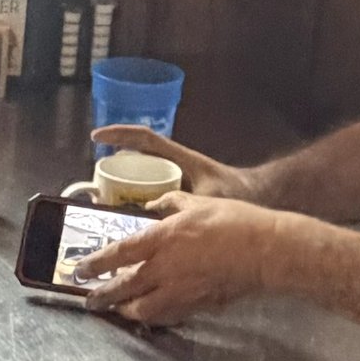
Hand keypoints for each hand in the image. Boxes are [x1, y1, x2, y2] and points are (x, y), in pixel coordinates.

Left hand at [70, 192, 279, 324]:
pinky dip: (155, 315)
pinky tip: (153, 313)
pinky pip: (168, 315)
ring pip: (142, 310)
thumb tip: (153, 204)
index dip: (95, 264)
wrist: (266, 251)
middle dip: (102, 297)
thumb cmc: (235, 222)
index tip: (80, 270)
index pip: (118, 255)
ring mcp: (180, 292)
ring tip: (119, 309)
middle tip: (90, 300)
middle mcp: (164, 270)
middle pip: (123, 289)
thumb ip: (170, 203)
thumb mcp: (198, 202)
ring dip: (126, 310)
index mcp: (161, 239)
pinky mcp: (197, 305)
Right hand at [89, 123, 252, 200]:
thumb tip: (152, 212)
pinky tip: (131, 225)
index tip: (96, 138)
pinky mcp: (181, 197)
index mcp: (180, 158)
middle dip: (117, 167)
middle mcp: (175, 166)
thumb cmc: (240, 192)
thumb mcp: (211, 197)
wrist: (262, 199)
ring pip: (144, 179)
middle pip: (138, 159)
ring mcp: (177, 180)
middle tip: (99, 185)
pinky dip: (141, 207)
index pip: (145, 139)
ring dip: (127, 189)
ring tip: (108, 207)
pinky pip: (153, 198)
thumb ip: (186, 205)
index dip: (120, 135)